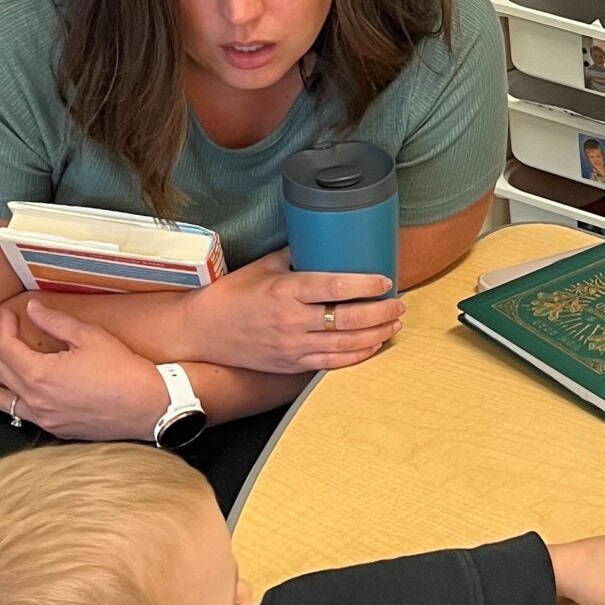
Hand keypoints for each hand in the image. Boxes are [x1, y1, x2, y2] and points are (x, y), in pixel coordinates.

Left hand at [0, 302, 167, 440]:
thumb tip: (33, 310)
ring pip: (3, 401)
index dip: (4, 329)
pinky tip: (5, 403)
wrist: (148, 407)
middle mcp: (35, 400)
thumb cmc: (123, 372)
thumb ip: (56, 323)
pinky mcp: (57, 429)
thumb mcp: (89, 337)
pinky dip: (7, 405)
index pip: (8, 348)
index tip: (9, 316)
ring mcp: (44, 418)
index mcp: (39, 375)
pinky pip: (22, 415)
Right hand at [188, 250, 404, 373]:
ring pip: (346, 343)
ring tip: (394, 323)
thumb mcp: (264, 267)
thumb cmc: (234, 294)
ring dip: (377, 334)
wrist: (205, 331)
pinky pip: (333, 363)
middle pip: (348, 319)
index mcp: (285, 292)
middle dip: (381, 312)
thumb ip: (296, 255)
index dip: (365, 286)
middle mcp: (292, 321)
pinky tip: (374, 345)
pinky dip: (358, 355)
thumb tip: (326, 240)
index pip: (334, 288)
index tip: (386, 281)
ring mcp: (293, 346)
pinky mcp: (292, 364)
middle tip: (399, 303)